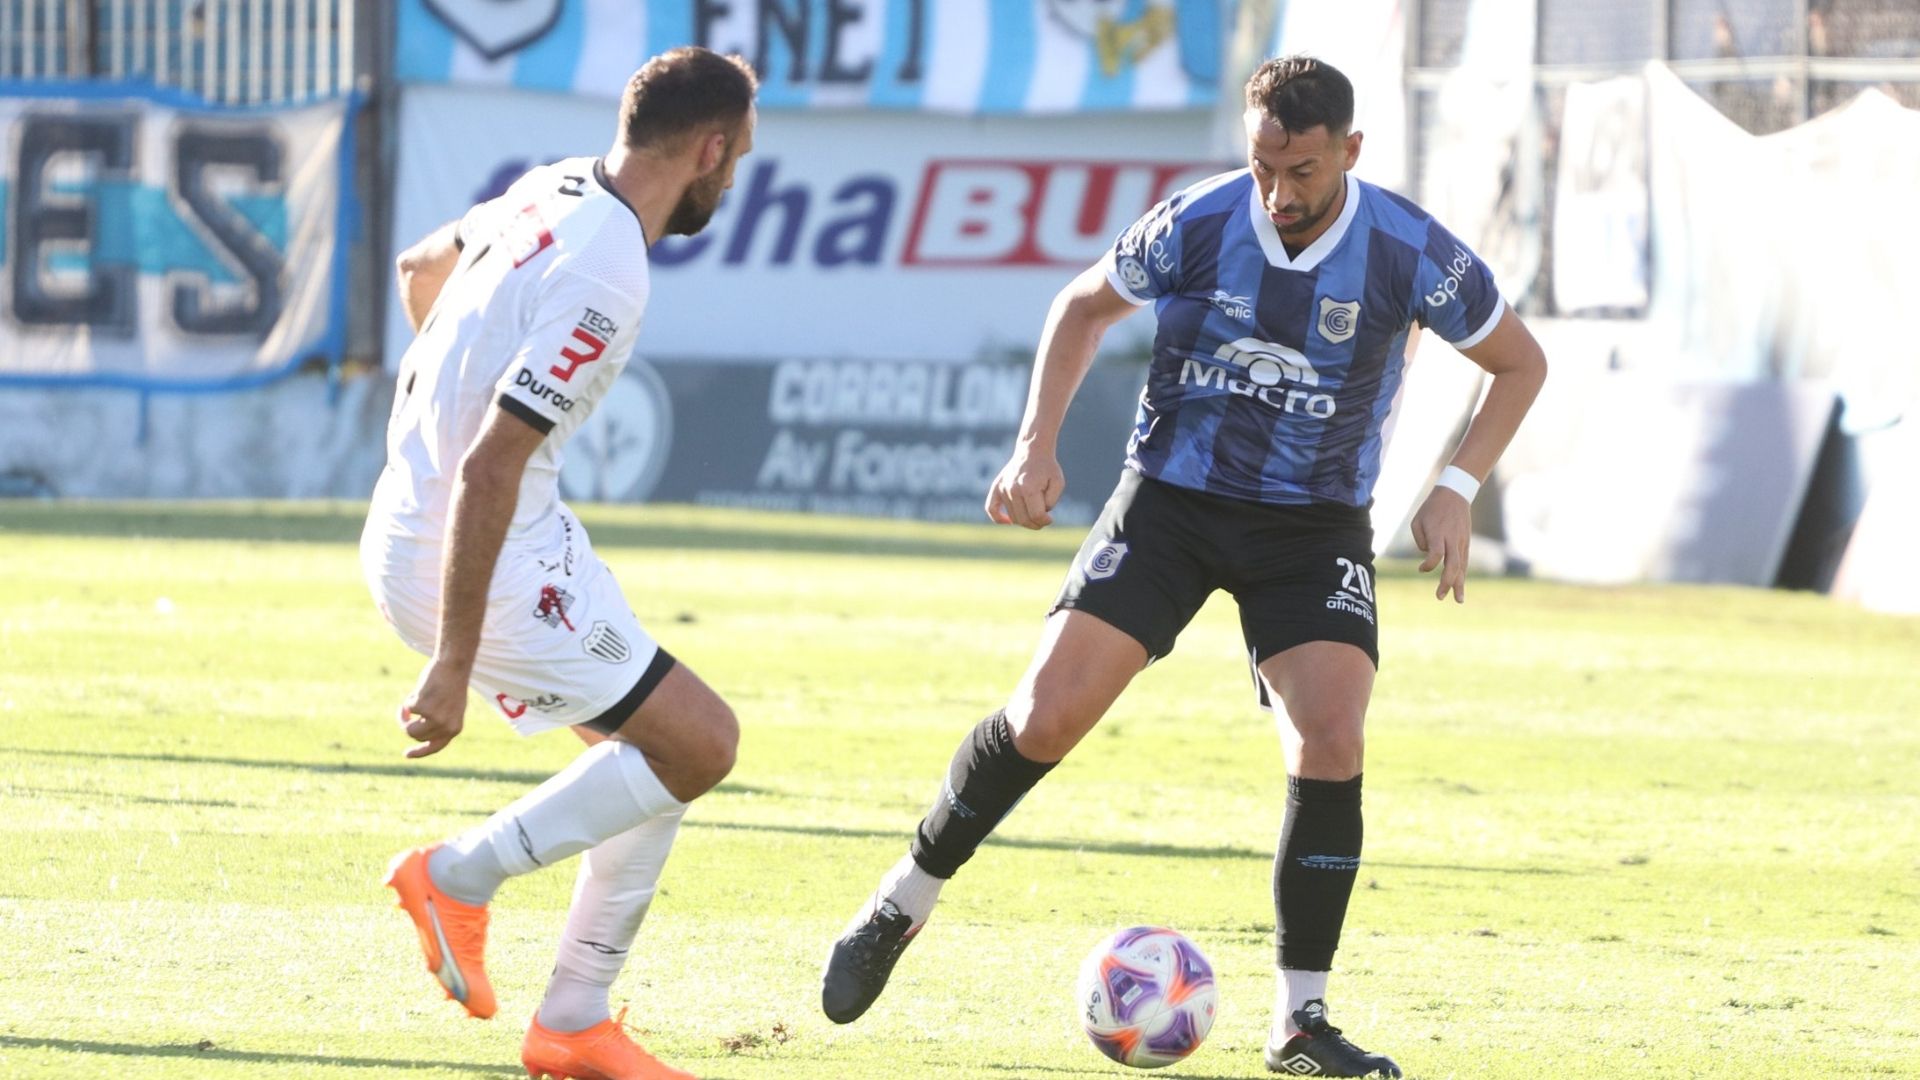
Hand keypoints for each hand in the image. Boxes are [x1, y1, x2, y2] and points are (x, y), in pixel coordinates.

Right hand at [398, 659, 469, 758]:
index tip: (406, 754)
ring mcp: (434, 718)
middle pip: (417, 736)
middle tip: (404, 713)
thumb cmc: (451, 684)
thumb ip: (438, 722)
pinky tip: (420, 688)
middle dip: (407, 726)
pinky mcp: (423, 707)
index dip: (419, 752)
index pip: (435, 747)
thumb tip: (417, 733)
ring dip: (404, 716)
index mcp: (455, 728)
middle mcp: (446, 727)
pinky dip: (409, 699)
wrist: (454, 666)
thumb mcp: (450, 707)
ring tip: (408, 703)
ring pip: (409, 728)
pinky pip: (407, 708)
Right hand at [984, 443, 1064, 529]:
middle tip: (1043, 519)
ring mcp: (1003, 488)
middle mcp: (1013, 489)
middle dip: (1036, 524)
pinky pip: (990, 508)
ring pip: (1013, 517)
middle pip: (1023, 520)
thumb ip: (1051, 502)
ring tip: (1033, 511)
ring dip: (1025, 519)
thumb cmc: (1047, 468)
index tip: (1050, 518)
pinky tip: (1008, 521)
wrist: (1032, 450)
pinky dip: (998, 518)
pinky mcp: (996, 487)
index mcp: (1029, 487)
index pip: (1036, 516)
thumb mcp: (1058, 483)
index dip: (1045, 521)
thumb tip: (1040, 515)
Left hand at [1411, 487, 1472, 602]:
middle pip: (1453, 564)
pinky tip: (1460, 588)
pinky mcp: (1465, 543)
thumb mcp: (1417, 520)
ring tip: (1457, 600)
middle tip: (1439, 597)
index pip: (1436, 554)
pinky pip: (1464, 562)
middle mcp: (1452, 539)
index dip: (1428, 565)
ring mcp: (1461, 542)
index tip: (1420, 568)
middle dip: (1447, 582)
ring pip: (1461, 566)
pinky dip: (1462, 575)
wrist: (1455, 494)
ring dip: (1459, 584)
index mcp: (1439, 533)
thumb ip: (1420, 540)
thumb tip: (1427, 555)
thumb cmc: (1431, 509)